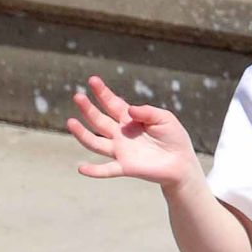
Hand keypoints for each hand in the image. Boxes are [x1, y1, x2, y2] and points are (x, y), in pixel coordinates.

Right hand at [67, 76, 200, 187]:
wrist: (182, 162)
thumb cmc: (174, 138)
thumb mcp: (165, 118)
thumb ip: (147, 112)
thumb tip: (129, 110)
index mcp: (130, 120)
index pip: (112, 104)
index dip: (103, 92)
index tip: (93, 80)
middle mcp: (121, 135)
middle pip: (99, 120)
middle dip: (88, 108)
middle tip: (78, 96)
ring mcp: (121, 151)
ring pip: (95, 143)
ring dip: (81, 134)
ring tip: (70, 122)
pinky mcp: (125, 167)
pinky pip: (106, 170)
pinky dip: (94, 170)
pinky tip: (81, 168)